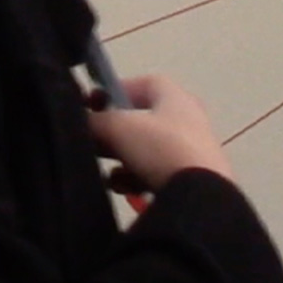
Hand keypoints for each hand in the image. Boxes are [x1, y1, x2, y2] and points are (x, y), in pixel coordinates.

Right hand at [85, 74, 236, 195]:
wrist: (200, 199)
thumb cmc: (160, 149)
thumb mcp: (118, 128)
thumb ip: (96, 120)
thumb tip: (82, 121)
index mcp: (175, 96)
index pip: (142, 83)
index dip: (115, 90)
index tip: (92, 105)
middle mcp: (188, 119)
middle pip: (143, 119)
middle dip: (115, 131)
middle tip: (95, 143)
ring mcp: (194, 152)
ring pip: (148, 150)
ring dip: (124, 159)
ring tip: (109, 175)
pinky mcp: (195, 181)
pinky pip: (158, 174)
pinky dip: (138, 179)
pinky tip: (124, 190)